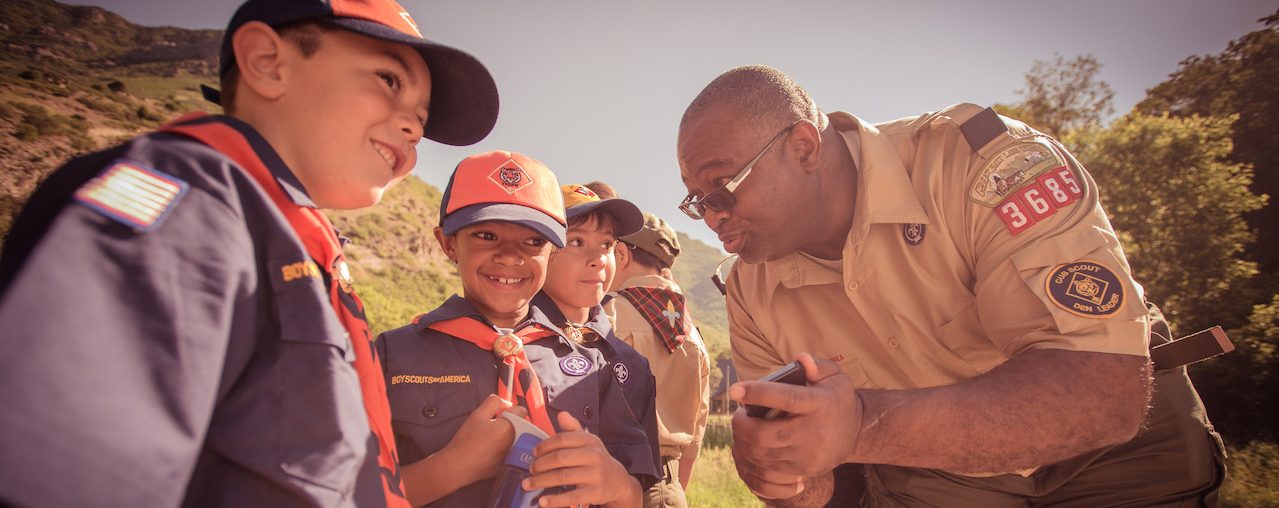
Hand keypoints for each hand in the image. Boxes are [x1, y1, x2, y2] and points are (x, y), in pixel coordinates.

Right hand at [439, 394, 520, 484]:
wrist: (458, 466)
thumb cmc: (466, 440)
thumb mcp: (478, 414)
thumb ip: (495, 402)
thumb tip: (507, 404)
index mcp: (510, 427)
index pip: (521, 411)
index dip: (509, 411)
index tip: (498, 416)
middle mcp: (517, 441)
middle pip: (523, 424)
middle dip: (512, 423)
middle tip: (493, 428)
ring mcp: (515, 454)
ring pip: (520, 437)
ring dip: (512, 435)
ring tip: (493, 440)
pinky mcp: (511, 464)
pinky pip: (516, 450)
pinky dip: (509, 447)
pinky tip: (493, 450)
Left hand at [525, 412, 639, 507]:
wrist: (617, 480)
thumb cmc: (596, 459)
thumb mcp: (588, 442)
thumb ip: (573, 429)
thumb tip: (561, 414)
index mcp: (590, 441)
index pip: (562, 439)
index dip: (544, 446)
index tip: (534, 453)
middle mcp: (594, 456)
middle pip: (560, 458)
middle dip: (540, 464)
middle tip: (530, 470)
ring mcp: (595, 474)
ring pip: (563, 476)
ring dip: (541, 481)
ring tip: (528, 484)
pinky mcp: (595, 492)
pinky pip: (571, 496)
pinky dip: (555, 500)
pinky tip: (543, 502)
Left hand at [730, 353, 861, 492]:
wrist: (856, 433)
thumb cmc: (836, 399)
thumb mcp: (835, 376)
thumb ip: (817, 366)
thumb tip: (800, 359)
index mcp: (820, 404)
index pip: (787, 399)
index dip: (758, 393)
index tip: (735, 390)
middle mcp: (813, 432)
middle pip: (764, 435)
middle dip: (742, 425)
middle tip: (739, 414)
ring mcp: (807, 455)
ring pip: (761, 454)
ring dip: (743, 440)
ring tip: (744, 427)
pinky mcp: (802, 470)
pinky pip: (767, 469)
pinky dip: (753, 456)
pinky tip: (751, 444)